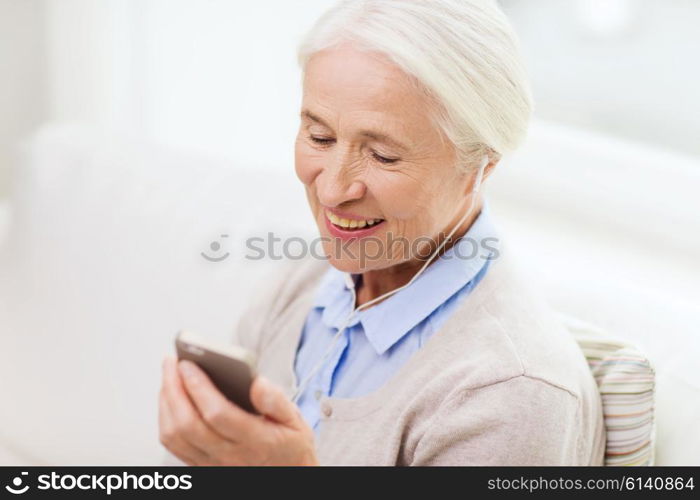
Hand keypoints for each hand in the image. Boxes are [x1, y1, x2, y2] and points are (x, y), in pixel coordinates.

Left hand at [158, 355, 317, 465]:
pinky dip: (165, 417)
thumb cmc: (289, 445)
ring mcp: (212, 464)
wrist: (287, 477)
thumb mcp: (295, 422)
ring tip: (169, 375)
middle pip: (188, 424)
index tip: (188, 364)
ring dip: (166, 402)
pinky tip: (170, 397)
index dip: (199, 387)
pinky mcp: (201, 467)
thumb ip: (277, 401)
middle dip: (174, 388)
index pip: (218, 414)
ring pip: (175, 436)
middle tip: (171, 362)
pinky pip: (173, 445)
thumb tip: (257, 382)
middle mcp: (230, 457)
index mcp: (256, 441)